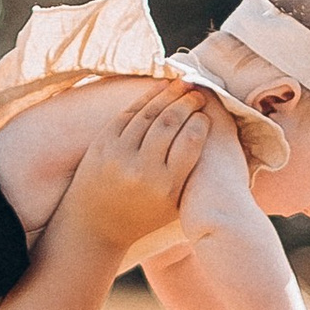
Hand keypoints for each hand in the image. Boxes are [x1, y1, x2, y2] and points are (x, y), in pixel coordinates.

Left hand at [65, 91, 210, 255]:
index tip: (207, 114)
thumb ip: (193, 173)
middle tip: (198, 93)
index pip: (191, 141)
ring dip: (168, 94)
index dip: (201, 121)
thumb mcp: (175, 203)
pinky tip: (160, 89)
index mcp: (166, 187)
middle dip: (187, 102)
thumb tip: (214, 133)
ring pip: (149, 113)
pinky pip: (128, 113)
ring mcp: (119, 155)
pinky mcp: (102, 144)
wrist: (96, 225)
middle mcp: (142, 170)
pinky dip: (146, 98)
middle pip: (170, 122)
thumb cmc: (145, 215)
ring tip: (184, 85)